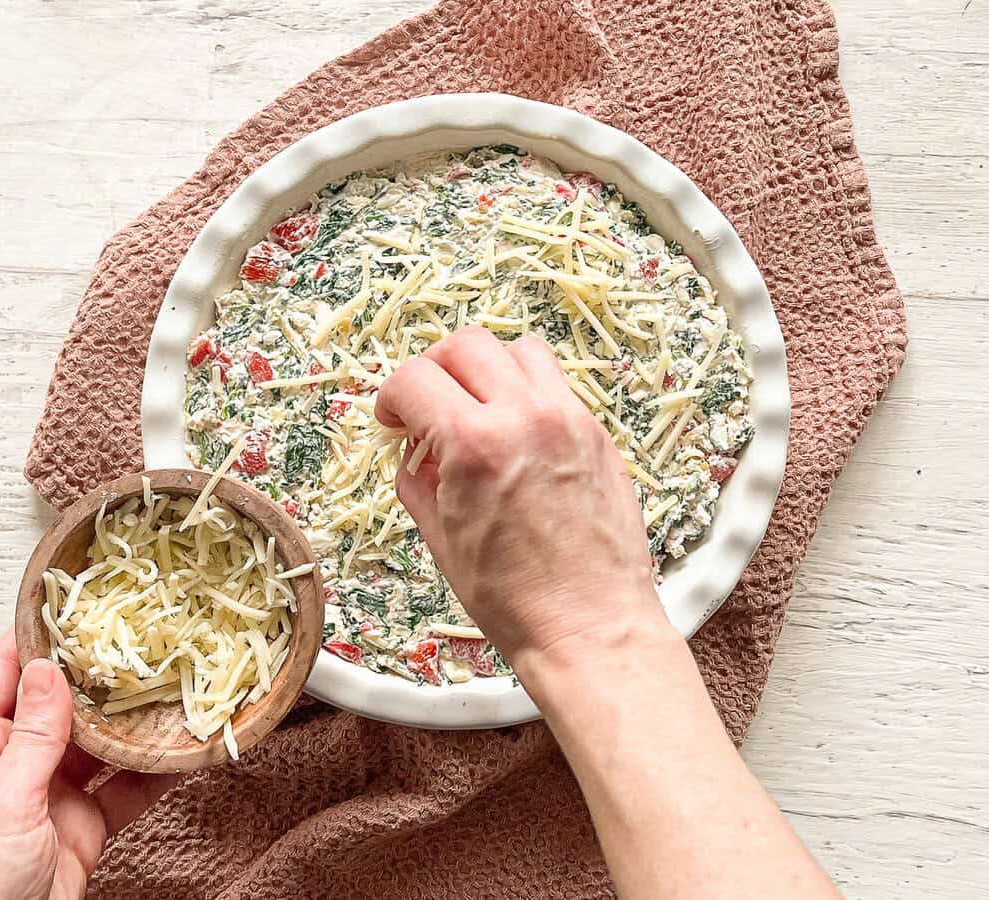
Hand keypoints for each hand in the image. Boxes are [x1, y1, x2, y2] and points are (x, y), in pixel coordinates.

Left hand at [0, 630, 178, 899]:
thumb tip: (50, 671)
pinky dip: (154, 769)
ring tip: (169, 688)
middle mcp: (14, 762)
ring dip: (133, 720)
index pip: (4, 673)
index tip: (75, 604)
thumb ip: (32, 736)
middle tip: (140, 640)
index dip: (37, 637)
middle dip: (100, 673)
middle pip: (62, 702)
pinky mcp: (84, 822)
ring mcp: (51, 792)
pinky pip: (125, 786)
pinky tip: (178, 750)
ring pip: (100, 741)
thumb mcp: (0, 802)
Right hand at [375, 326, 662, 664]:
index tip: (393, 420)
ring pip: (518, 349)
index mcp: (474, 445)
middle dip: (433, 368)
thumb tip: (414, 452)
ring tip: (477, 409)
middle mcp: (524, 417)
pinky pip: (556, 384)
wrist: (589, 626)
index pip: (415, 379)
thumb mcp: (442, 540)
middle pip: (465, 345)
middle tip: (427, 404)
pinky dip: (527, 393)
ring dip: (486, 368)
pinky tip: (517, 434)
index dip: (390, 398)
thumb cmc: (514, 598)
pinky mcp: (598, 434)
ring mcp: (569, 419)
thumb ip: (418, 481)